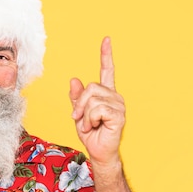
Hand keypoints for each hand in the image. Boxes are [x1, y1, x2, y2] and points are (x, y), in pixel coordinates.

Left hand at [69, 37, 124, 166]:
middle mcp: (114, 96)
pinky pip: (97, 109)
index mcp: (105, 93)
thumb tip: (74, 79)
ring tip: (91, 124)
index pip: (106, 70)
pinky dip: (91, 119)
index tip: (106, 39)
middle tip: (80, 118)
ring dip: (85, 114)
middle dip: (80, 104)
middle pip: (91, 87)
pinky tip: (96, 126)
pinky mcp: (118, 115)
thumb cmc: (91, 134)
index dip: (106, 55)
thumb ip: (77, 97)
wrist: (98, 152)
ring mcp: (118, 105)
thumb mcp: (78, 113)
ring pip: (92, 99)